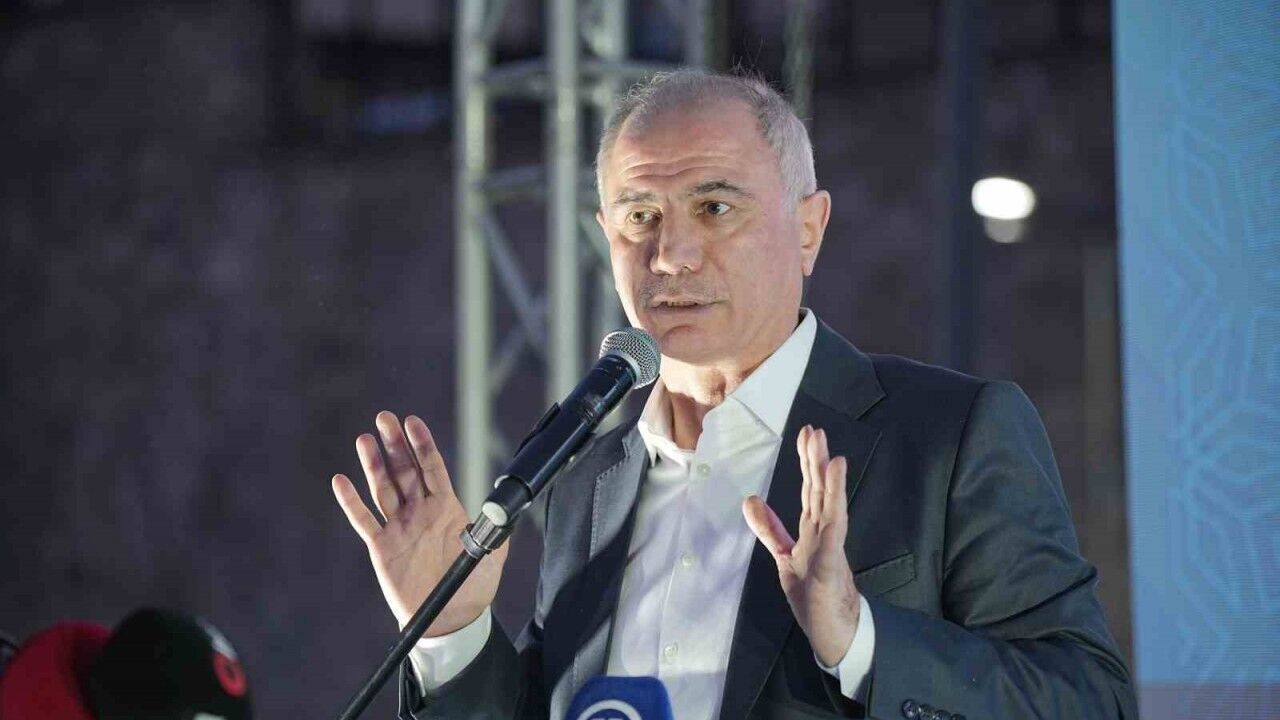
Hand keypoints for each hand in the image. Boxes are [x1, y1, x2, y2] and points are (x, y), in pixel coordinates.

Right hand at [332, 411, 508, 636]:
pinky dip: (351, 501)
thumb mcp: (491, 555)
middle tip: (384, 417)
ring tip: (364, 439)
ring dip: (373, 464)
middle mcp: (420, 512)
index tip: (412, 421)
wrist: (451, 619)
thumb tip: (504, 511)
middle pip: (404, 472)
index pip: (432, 468)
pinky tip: (341, 481)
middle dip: (394, 444)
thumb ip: (495, 531)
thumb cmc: (472, 587)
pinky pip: (364, 520)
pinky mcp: (381, 547)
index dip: (422, 445)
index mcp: (445, 509)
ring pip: (382, 489)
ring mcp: (399, 528)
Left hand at [743, 425, 859, 666]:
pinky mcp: (832, 567)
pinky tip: (835, 498)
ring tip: (831, 455)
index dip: (808, 461)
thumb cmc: (814, 596)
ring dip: (830, 482)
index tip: (806, 434)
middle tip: (815, 430)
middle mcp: (824, 534)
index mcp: (812, 530)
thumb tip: (750, 499)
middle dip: (816, 461)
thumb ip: (770, 529)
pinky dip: (834, 514)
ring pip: (830, 507)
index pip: (811, 489)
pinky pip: (834, 537)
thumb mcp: (784, 557)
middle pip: (820, 491)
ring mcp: (830, 548)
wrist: (834, 632)